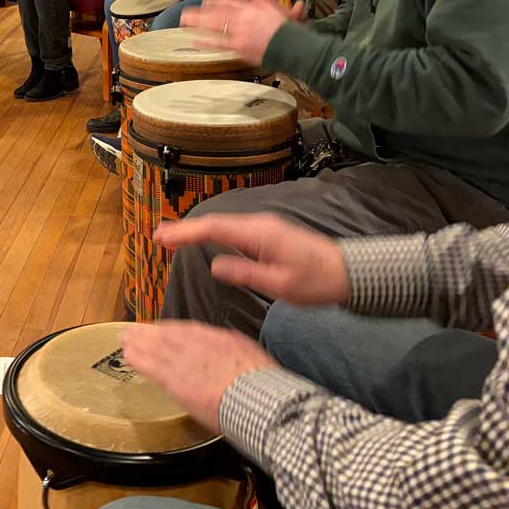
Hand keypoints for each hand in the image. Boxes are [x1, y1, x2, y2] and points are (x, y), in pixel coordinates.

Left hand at [120, 321, 277, 432]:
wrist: (258, 399)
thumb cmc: (262, 384)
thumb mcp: (251, 355)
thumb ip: (234, 350)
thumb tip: (230, 351)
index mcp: (218, 338)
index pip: (187, 330)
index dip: (169, 329)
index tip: (160, 329)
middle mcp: (197, 344)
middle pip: (166, 335)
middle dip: (148, 333)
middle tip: (133, 330)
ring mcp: (184, 361)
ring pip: (154, 347)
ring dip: (137, 342)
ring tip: (124, 339)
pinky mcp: (174, 380)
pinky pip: (150, 365)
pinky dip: (137, 358)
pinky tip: (127, 355)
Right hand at [155, 213, 350, 305]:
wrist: (350, 273)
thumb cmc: (318, 282)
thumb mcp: (281, 286)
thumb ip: (246, 274)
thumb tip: (215, 266)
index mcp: (260, 234)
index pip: (214, 228)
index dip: (185, 232)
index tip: (161, 237)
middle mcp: (260, 225)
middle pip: (215, 222)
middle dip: (185, 229)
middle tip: (158, 238)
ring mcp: (265, 228)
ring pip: (223, 225)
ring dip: (198, 231)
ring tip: (173, 240)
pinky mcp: (269, 235)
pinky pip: (233, 231)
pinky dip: (213, 234)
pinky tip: (204, 241)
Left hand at [179, 0, 302, 62]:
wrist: (292, 44)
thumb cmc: (287, 27)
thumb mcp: (275, 7)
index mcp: (250, 7)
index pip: (228, 1)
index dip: (215, 2)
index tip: (205, 2)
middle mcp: (241, 17)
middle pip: (215, 12)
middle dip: (200, 12)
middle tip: (186, 12)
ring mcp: (238, 31)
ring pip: (213, 25)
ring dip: (197, 23)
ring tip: (184, 22)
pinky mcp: (238, 46)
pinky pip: (218, 43)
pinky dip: (206, 42)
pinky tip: (195, 41)